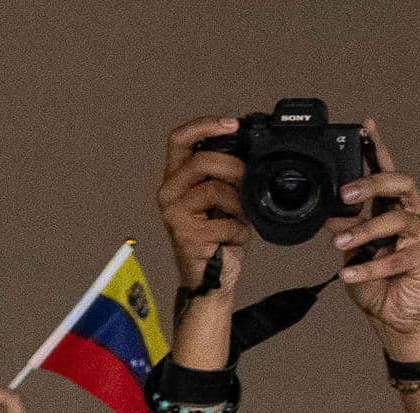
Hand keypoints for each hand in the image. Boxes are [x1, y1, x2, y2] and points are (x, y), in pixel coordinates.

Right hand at [157, 116, 251, 296]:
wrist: (211, 281)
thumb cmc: (217, 238)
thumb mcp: (223, 198)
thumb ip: (226, 174)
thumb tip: (251, 151)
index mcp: (176, 178)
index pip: (180, 138)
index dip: (205, 125)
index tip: (233, 124)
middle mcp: (169, 193)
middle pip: (201, 160)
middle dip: (234, 166)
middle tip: (249, 179)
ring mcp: (174, 215)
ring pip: (214, 190)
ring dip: (239, 203)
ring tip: (241, 217)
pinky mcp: (186, 236)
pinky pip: (224, 222)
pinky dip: (239, 231)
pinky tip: (234, 239)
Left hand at [325, 122, 419, 351]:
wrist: (391, 317)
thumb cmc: (375, 283)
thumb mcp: (351, 253)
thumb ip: (343, 230)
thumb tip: (326, 213)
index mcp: (393, 207)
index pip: (386, 171)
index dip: (378, 148)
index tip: (365, 126)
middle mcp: (411, 215)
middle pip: (400, 183)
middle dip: (372, 183)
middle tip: (346, 194)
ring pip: (396, 220)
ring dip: (364, 231)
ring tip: (340, 244)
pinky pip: (396, 258)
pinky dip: (369, 267)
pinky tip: (348, 275)